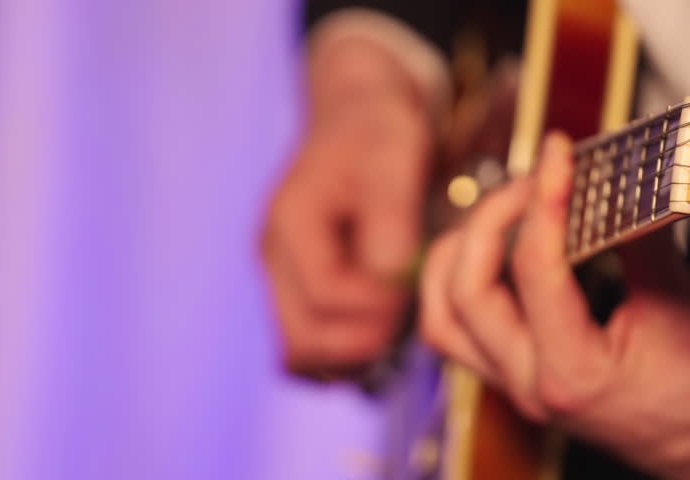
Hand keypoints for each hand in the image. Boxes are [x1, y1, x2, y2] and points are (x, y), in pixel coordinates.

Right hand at [263, 37, 432, 375]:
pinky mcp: (298, 286)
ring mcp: (282, 275)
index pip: (324, 296)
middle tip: (410, 318)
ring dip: (351, 354)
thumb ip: (391, 219)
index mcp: (291, 222)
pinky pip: (309, 343)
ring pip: (300, 353)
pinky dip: (343, 351)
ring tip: (398, 325)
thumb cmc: (379, 131)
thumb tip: (390, 279)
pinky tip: (382, 329)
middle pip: (301, 341)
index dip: (377, 305)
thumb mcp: (395, 157)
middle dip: (363, 340)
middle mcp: (274, 256)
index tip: (416, 287)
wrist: (357, 117)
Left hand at [420, 132, 689, 478]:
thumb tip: (616, 181)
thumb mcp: (681, 307)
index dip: (544, 199)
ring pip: (441, 318)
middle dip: (486, 222)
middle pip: (464, 293)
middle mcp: (529, 385)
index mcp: (572, 373)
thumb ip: (640, 242)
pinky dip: (458, 284)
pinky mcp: (514, 378)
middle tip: (528, 183)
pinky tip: (485, 255)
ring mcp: (515, 386)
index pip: (534, 269)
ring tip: (494, 216)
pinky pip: (456, 331)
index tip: (558, 155)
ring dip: (454, 256)